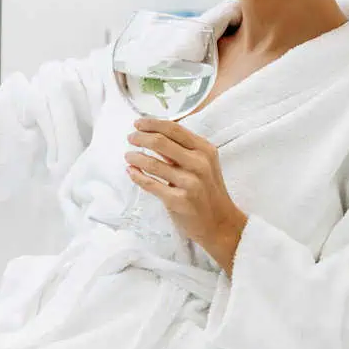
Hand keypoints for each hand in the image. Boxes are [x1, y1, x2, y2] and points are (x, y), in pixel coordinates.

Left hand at [126, 117, 247, 274]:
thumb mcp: (203, 164)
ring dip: (136, 157)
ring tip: (128, 156)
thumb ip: (182, 150)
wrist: (220, 224)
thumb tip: (154, 134)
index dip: (152, 124)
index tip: (138, 123)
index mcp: (205, 150)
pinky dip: (137, 176)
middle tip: (130, 138)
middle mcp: (199, 164)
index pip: (174, 129)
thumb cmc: (208, 191)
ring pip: (153, 164)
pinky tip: (131, 171)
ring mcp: (190, 183)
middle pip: (161, 142)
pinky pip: (151, 184)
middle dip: (141, 138)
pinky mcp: (179, 201)